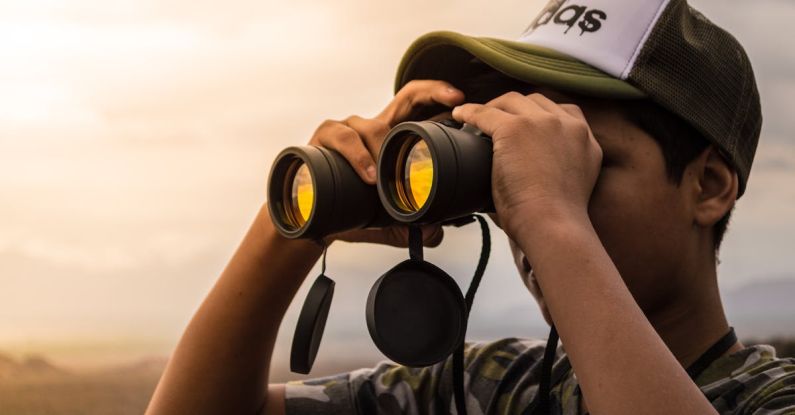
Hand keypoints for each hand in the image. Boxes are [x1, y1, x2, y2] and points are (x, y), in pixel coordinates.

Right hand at [307, 80, 464, 246]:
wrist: (309, 218)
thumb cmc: (349, 210)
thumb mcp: (388, 220)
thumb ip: (415, 224)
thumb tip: (437, 232)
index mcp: (391, 139)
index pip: (420, 108)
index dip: (441, 97)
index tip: (462, 100)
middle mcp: (373, 127)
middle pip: (406, 96)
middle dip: (432, 92)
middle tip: (455, 100)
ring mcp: (349, 127)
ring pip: (372, 126)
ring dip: (383, 149)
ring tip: (385, 176)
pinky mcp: (324, 136)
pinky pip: (342, 137)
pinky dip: (357, 156)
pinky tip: (367, 176)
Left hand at [452, 92, 601, 246]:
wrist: (553, 225)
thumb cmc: (555, 219)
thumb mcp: (570, 182)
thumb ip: (558, 165)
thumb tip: (530, 170)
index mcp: (585, 139)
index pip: (562, 112)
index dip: (539, 114)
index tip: (524, 123)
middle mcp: (569, 124)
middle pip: (536, 101)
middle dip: (515, 108)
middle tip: (495, 120)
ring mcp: (542, 123)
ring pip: (512, 101)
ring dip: (493, 108)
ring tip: (476, 119)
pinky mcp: (515, 128)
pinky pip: (485, 113)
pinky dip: (470, 113)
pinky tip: (460, 117)